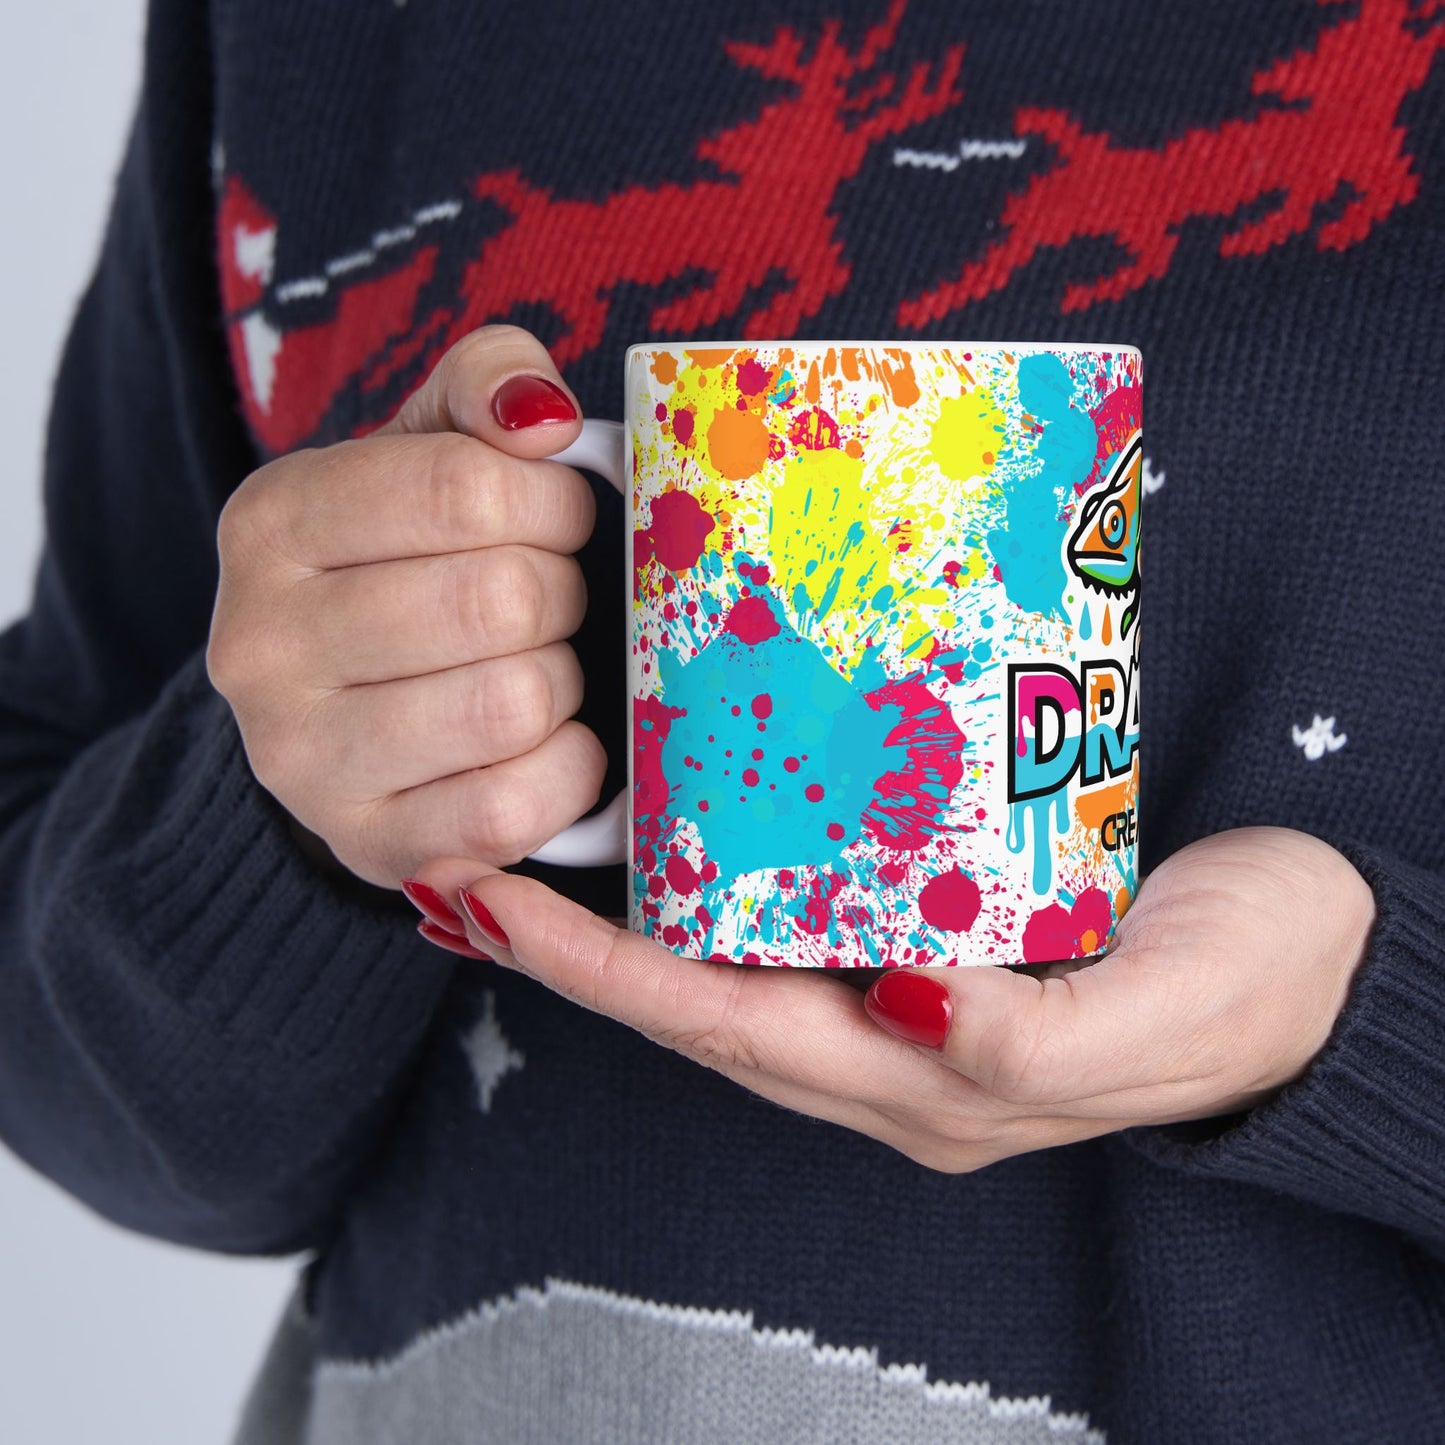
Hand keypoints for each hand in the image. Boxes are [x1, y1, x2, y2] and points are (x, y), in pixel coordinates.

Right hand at [207, 326, 603, 887]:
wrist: (347, 709)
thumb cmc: (410, 562)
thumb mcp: (430, 446)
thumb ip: (486, 385)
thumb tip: (542, 417)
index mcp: (272, 522)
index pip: (466, 489)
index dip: (552, 503)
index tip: (555, 519)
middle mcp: (260, 644)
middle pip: (500, 600)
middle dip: (561, 594)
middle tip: (548, 601)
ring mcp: (302, 760)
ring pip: (513, 703)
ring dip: (562, 681)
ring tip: (536, 667)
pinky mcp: (369, 845)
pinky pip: (514, 808)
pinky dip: (566, 769)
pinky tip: (547, 742)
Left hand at [408, 828, 1375, 1169]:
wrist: (1326, 952)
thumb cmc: (1255, 986)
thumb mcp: (1161, 1018)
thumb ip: (1030, 1044)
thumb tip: (903, 1002)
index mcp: (932, 1083)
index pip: (728, 1029)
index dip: (602, 976)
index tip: (493, 909)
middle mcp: (896, 1049)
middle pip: (704, 1002)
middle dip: (579, 950)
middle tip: (474, 865)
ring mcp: (910, 994)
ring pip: (740, 962)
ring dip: (636, 918)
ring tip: (544, 844)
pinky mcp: (941, 933)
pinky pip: (802, 916)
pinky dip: (725, 881)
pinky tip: (692, 826)